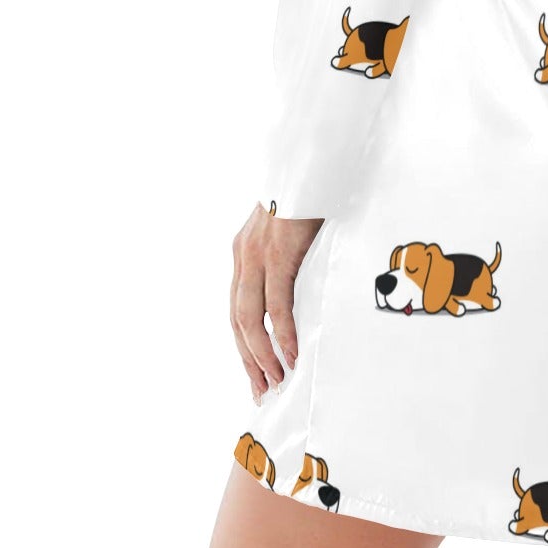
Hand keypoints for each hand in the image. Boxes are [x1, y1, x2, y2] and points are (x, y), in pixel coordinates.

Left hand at [230, 205, 319, 401]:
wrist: (310, 157)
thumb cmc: (310, 190)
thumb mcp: (292, 226)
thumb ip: (291, 254)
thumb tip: (307, 281)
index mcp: (244, 251)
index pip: (237, 310)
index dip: (245, 346)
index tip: (256, 373)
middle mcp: (243, 255)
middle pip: (237, 322)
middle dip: (249, 361)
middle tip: (263, 391)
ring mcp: (257, 254)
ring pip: (250, 319)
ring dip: (262, 355)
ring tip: (277, 381)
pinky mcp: (278, 251)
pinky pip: (277, 302)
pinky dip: (282, 332)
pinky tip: (290, 354)